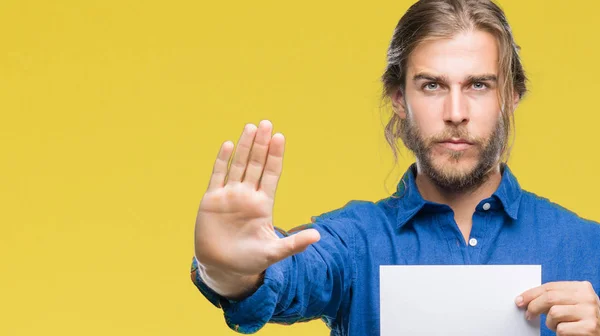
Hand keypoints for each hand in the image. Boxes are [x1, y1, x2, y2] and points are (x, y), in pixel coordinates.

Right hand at [194, 120, 319, 285]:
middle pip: (256, 165)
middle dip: (261, 144)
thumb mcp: (274, 252)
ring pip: (238, 165)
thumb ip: (294, 244)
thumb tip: (318, 236)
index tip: (280, 137)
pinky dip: (222, 161)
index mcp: (263, 204)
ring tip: (251, 127)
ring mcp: (229, 196)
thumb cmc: (250, 260)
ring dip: (245, 147)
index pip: (271, 174)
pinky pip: (217, 176)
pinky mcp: (211, 200)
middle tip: (266, 123)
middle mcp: (247, 195)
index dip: (275, 156)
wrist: (223, 268)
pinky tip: (229, 145)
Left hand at [516, 281, 599, 334]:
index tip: (519, 300)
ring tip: (555, 326)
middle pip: (550, 298)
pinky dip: (558, 333)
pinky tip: (566, 332)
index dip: (532, 293)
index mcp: (582, 288)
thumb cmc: (583, 319)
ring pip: (554, 313)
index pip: (550, 287)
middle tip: (528, 315)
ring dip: (549, 323)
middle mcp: (588, 298)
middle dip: (534, 306)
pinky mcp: (590, 328)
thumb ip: (556, 298)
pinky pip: (561, 329)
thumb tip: (527, 299)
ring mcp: (590, 313)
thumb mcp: (573, 303)